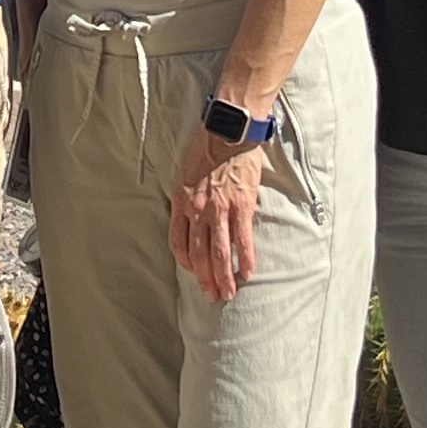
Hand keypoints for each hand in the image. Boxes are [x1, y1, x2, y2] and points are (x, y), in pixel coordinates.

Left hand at [170, 129, 267, 303]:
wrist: (227, 131)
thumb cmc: (206, 147)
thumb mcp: (186, 173)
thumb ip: (190, 197)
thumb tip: (198, 215)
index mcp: (182, 202)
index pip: (178, 242)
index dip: (184, 261)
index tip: (191, 271)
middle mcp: (198, 210)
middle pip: (198, 254)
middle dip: (204, 279)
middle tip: (211, 296)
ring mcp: (220, 210)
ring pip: (219, 253)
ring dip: (223, 277)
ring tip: (228, 293)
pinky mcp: (241, 206)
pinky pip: (243, 239)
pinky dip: (246, 258)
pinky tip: (248, 272)